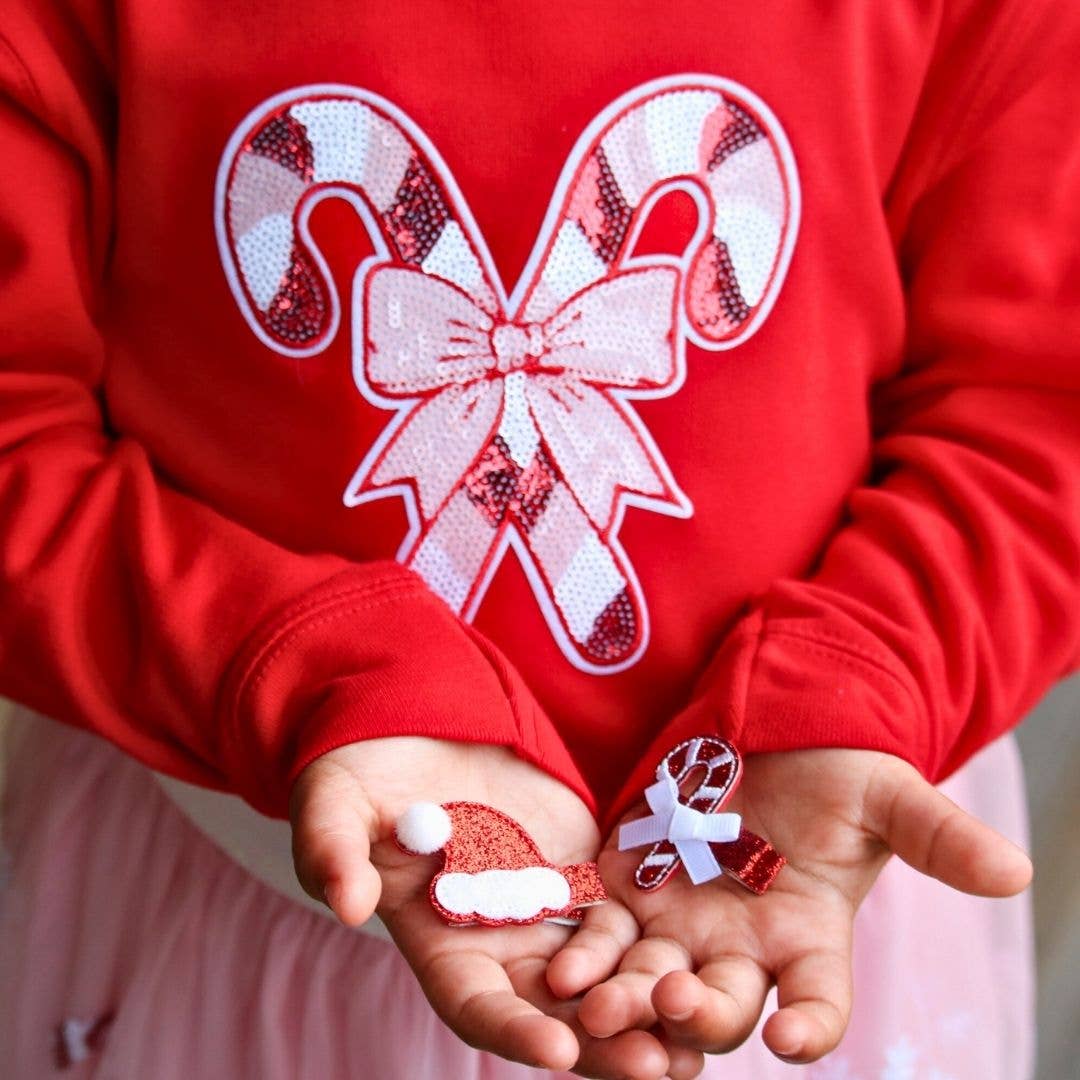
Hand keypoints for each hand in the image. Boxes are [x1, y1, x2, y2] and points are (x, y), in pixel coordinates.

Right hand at [289, 737, 703, 1077]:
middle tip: (657, 1068)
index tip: (558, 1050)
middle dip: (602, 1043)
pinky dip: (650, 942)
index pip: (476, 1004)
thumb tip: (346, 902)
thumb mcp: (334, 807)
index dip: (513, 1031)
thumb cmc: (360, 775)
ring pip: (597, 973)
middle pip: (552, 1009)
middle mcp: (495, 940)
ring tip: (695, 1034)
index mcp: (436, 941)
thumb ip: (334, 852)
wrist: (414, 726)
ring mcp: (541, 906)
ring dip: (642, 1004)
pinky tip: (692, 963)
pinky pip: (620, 913)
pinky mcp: (577, 868)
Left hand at [547, 748, 1031, 1069]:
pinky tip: (564, 968)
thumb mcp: (886, 794)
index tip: (795, 1040)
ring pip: (652, 980)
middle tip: (675, 1004)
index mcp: (809, 936)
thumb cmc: (835, 765)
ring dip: (627, 999)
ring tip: (599, 1006)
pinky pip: (605, 932)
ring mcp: (681, 920)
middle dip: (697, 1014)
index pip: (817, 1001)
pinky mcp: (630, 885)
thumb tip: (1017, 873)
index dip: (812, 1025)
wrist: (768, 727)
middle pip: (720, 1005)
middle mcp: (741, 945)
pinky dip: (587, 952)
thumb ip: (937, 834)